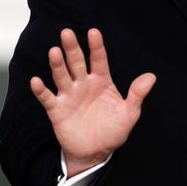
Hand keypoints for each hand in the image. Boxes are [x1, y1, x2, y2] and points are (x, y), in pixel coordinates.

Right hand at [30, 28, 155, 176]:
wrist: (96, 153)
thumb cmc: (113, 131)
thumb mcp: (129, 114)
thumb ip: (137, 95)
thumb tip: (151, 76)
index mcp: (101, 81)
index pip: (99, 60)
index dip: (96, 46)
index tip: (94, 32)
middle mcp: (83, 84)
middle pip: (76, 62)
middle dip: (72, 48)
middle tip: (67, 33)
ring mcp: (69, 95)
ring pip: (61, 75)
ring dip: (57, 64)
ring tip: (54, 52)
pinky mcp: (57, 110)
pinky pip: (47, 98)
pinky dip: (41, 90)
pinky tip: (36, 81)